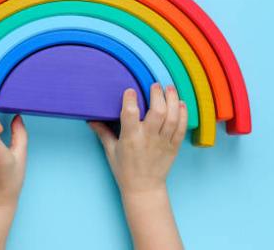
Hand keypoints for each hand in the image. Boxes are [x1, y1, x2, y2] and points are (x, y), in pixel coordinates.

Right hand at [89, 84, 186, 249]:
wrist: (144, 188)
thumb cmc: (125, 170)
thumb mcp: (111, 151)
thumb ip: (103, 132)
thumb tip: (91, 119)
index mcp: (131, 138)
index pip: (130, 114)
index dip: (130, 99)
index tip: (130, 90)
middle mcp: (148, 138)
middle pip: (157, 112)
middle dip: (157, 94)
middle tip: (155, 84)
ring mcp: (163, 142)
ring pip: (172, 117)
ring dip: (172, 100)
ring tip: (170, 88)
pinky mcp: (174, 147)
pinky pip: (181, 128)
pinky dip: (183, 114)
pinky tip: (181, 103)